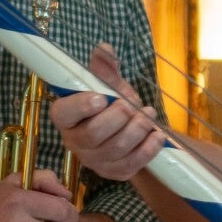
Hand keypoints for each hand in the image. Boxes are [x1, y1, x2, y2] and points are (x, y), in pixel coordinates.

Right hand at [53, 43, 165, 180]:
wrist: (133, 131)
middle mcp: (75, 142)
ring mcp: (95, 161)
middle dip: (118, 117)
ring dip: (137, 129)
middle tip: (132, 106)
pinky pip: (132, 163)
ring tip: (148, 115)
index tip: (101, 98)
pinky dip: (148, 148)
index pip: (64, 113)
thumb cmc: (115, 105)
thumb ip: (106, 70)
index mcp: (66, 117)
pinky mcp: (115, 172)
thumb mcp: (110, 85)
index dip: (80, 106)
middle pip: (93, 134)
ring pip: (115, 149)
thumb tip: (105, 49)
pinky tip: (157, 135)